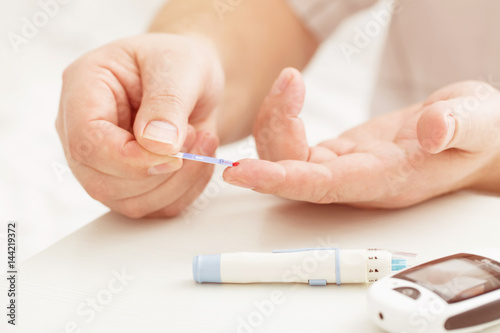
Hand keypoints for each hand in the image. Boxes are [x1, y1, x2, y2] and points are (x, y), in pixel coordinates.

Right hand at [56, 34, 223, 217]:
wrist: (192, 81)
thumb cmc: (179, 63)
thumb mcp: (181, 65)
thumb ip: (167, 103)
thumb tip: (156, 146)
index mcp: (83, 90)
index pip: (87, 143)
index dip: (130, 159)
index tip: (174, 152)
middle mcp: (83, 132)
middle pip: (102, 183)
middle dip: (160, 172)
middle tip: (195, 135)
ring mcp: (103, 163)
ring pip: (130, 203)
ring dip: (178, 182)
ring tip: (201, 141)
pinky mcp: (128, 184)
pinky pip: (155, 208)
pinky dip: (187, 191)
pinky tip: (199, 159)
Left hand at [223, 69, 499, 207]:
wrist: (469, 136)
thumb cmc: (475, 133)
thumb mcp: (479, 123)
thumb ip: (461, 127)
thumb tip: (434, 130)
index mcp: (384, 179)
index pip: (322, 186)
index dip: (280, 180)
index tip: (242, 172)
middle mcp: (355, 180)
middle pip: (293, 172)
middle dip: (273, 135)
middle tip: (285, 87)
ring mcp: (342, 167)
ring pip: (287, 158)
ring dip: (276, 120)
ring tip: (290, 82)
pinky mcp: (336, 153)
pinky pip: (293, 145)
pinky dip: (282, 118)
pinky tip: (289, 92)